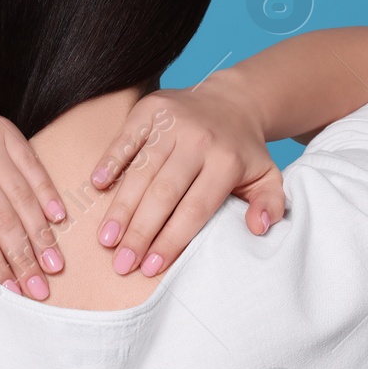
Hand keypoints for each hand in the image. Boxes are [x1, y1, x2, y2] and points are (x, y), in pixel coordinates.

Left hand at [0, 82, 67, 298]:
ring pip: (22, 194)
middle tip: (40, 287)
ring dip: (41, 232)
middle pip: (2, 217)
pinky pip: (32, 165)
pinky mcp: (4, 131)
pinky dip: (48, 192)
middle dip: (24, 256)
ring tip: (54, 263)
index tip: (11, 289)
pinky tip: (58, 219)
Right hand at [88, 73, 284, 276]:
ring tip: (106, 239)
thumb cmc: (243, 151)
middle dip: (140, 232)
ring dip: (121, 207)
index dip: (172, 239)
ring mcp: (172, 122)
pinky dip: (110, 161)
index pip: (195, 208)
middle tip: (122, 263)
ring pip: (141, 170)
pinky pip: (126, 138)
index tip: (151, 267)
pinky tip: (97, 187)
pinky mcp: (150, 108)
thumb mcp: (267, 177)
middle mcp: (198, 140)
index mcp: (227, 161)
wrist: (232, 101)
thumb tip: (259, 228)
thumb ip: (270, 205)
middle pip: (164, 193)